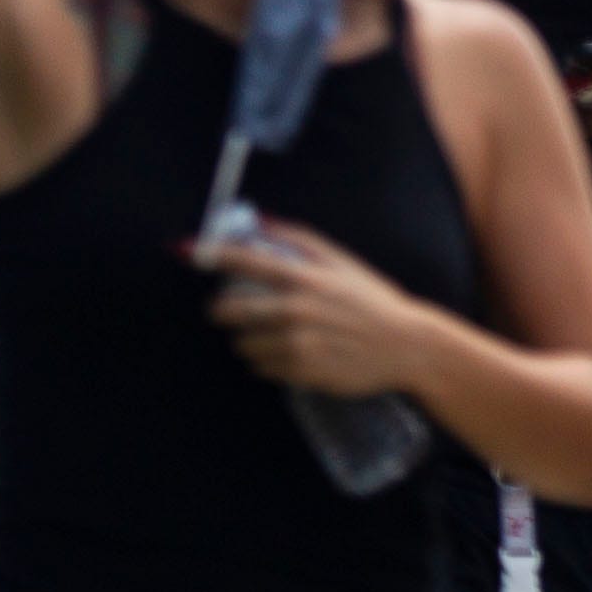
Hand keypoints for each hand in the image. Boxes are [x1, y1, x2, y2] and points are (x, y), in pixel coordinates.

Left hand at [199, 220, 444, 399]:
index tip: (183, 251)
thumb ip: (297, 239)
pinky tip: (289, 354)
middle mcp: (295, 310)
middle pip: (228, 311)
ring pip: (242, 344)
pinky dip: (267, 361)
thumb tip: (257, 220)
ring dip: (248, 340)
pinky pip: (261, 367)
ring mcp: (296, 343)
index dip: (208, 254)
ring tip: (272, 336)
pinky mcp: (301, 371)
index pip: (243, 261)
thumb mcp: (341, 262)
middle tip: (228, 311)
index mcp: (303, 278)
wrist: (408, 346)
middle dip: (222, 311)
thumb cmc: (372, 301)